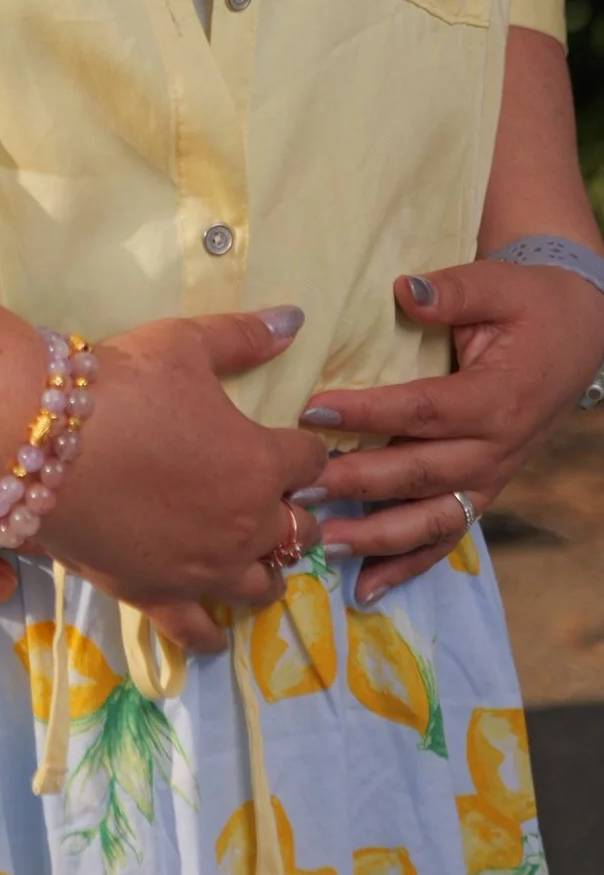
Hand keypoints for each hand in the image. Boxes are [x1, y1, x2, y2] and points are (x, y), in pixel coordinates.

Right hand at [41, 308, 325, 611]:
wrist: (46, 443)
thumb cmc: (121, 386)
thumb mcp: (183, 345)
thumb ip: (243, 337)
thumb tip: (295, 319)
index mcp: (260, 463)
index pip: (309, 460)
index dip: (298, 448)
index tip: (283, 442)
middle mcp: (246, 525)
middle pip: (298, 528)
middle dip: (287, 507)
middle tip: (260, 490)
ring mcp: (206, 569)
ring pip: (265, 584)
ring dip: (264, 565)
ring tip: (244, 549)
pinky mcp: (161, 597)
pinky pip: (202, 633)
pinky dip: (214, 632)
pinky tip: (214, 624)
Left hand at [303, 261, 603, 600]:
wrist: (576, 337)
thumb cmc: (531, 307)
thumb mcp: (499, 286)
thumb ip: (453, 290)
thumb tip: (405, 289)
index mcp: (494, 399)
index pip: (422, 411)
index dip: (368, 413)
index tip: (313, 409)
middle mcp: (494, 449)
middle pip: (419, 473)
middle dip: (357, 483)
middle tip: (298, 487)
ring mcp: (489, 478)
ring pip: (431, 520)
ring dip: (377, 537)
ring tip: (325, 542)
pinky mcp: (482, 492)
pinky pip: (445, 537)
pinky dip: (407, 566)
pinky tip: (365, 588)